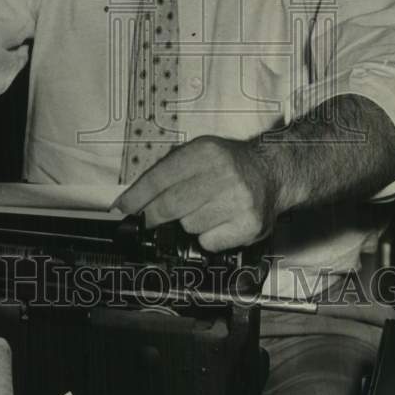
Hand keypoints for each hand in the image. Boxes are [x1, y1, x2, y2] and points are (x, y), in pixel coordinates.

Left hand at [115, 135, 279, 251]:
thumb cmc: (231, 164)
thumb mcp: (200, 152)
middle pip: (170, 205)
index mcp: (205, 152)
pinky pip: (209, 242)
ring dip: (188, 223)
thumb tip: (135, 200)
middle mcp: (222, 174)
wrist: (272, 171)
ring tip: (205, 209)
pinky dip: (207, 237)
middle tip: (149, 220)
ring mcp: (237, 201)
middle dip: (153, 216)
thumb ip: (169, 171)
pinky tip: (219, 222)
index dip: (136, 197)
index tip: (122, 209)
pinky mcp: (248, 225)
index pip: (160, 178)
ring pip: (188, 226)